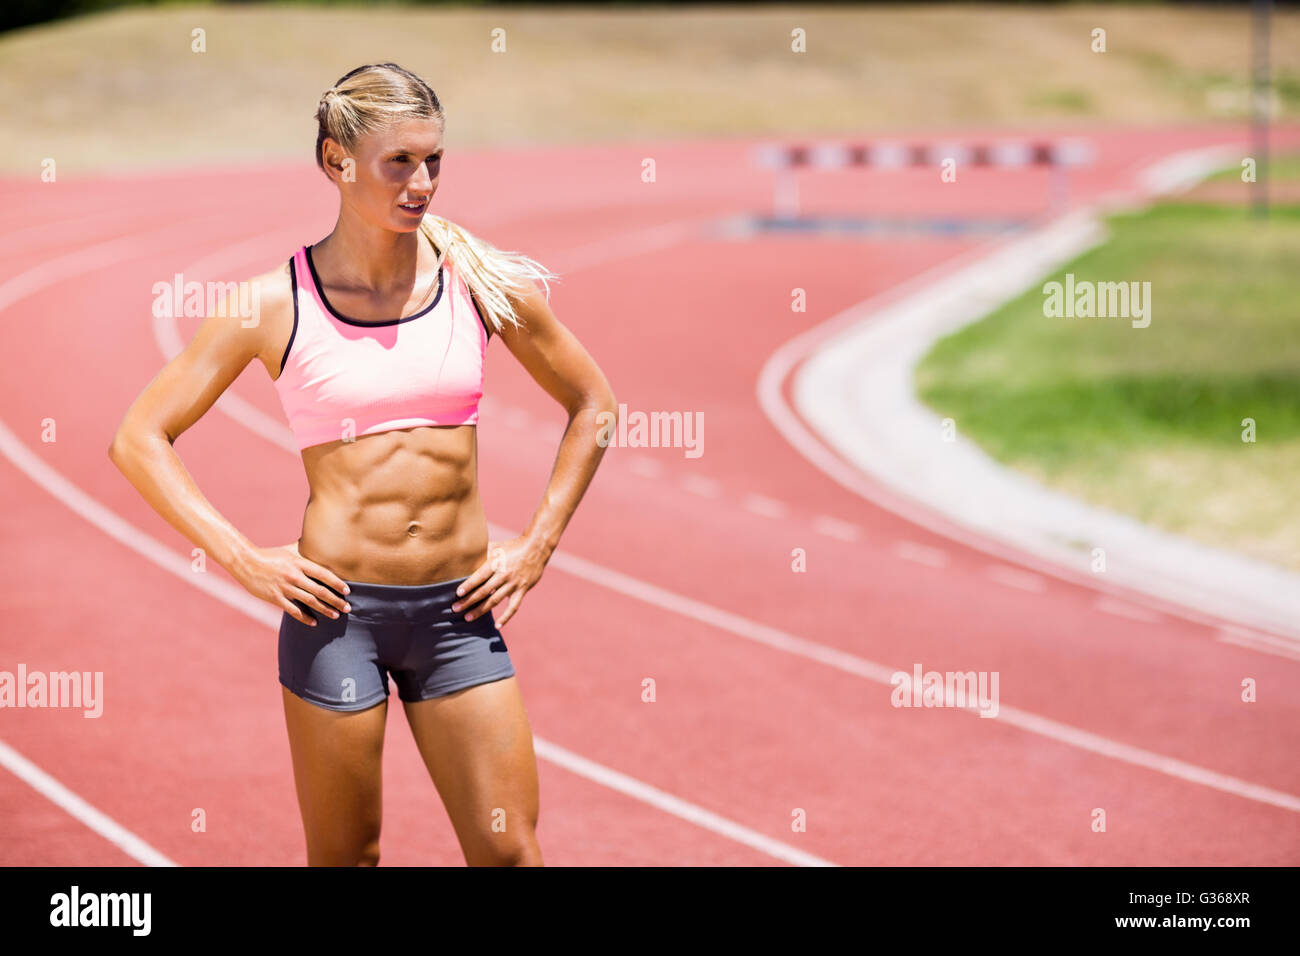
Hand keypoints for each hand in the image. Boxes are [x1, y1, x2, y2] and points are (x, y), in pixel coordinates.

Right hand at [234, 541, 350, 626]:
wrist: (245, 562)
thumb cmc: (269, 555)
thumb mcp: (288, 550)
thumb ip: (304, 549)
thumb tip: (318, 541)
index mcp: (299, 563)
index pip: (323, 574)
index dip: (337, 583)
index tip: (347, 591)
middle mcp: (294, 575)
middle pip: (320, 590)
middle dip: (336, 600)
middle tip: (347, 607)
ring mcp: (284, 587)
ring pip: (309, 601)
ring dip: (324, 609)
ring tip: (336, 615)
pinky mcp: (275, 597)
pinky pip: (293, 610)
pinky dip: (304, 618)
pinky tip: (314, 623)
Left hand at [452, 536, 547, 626]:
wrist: (536, 548)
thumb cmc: (513, 547)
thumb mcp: (497, 546)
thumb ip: (482, 551)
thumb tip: (465, 554)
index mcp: (497, 562)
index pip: (480, 575)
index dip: (469, 584)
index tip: (458, 593)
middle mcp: (504, 574)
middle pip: (484, 590)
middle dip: (469, 600)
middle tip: (455, 608)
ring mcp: (514, 584)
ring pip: (495, 600)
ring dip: (480, 610)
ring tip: (467, 617)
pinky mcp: (522, 590)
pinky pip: (513, 606)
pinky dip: (506, 617)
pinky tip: (497, 626)